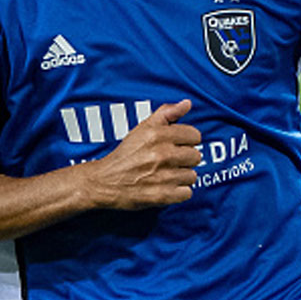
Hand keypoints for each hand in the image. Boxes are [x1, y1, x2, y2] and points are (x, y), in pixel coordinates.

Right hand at [84, 100, 200, 209]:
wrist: (104, 181)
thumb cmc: (126, 154)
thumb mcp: (143, 128)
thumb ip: (167, 113)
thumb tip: (187, 103)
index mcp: (158, 134)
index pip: (195, 136)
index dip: (187, 141)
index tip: (177, 146)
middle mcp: (162, 154)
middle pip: (196, 156)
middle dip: (185, 159)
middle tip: (170, 161)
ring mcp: (163, 176)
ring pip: (192, 176)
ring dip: (181, 177)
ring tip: (167, 175)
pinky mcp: (163, 195)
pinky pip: (187, 193)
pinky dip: (178, 192)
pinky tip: (167, 187)